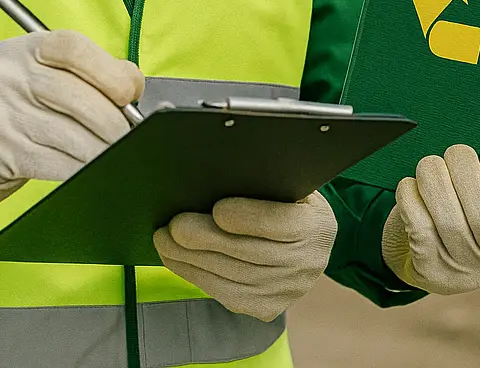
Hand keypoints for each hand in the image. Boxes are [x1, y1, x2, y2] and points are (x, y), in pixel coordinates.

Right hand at [0, 30, 143, 215]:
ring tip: (115, 154)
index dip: (109, 70)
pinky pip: (56, 163)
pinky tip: (92, 170)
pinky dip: (81, 169)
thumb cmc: (16, 108)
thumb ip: (84, 73)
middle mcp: (7, 75)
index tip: (129, 93)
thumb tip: (134, 87)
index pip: (73, 47)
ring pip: (72, 135)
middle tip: (128, 135)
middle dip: (114, 122)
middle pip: (78, 97)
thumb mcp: (39, 76)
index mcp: (23, 48)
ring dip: (102, 150)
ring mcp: (0, 113)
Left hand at [152, 191, 337, 321]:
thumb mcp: (290, 183)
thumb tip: (219, 172)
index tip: (216, 209)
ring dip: (191, 261)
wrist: (312, 243)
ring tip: (164, 242)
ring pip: (232, 278)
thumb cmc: (289, 200)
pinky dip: (197, 276)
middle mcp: (307, 263)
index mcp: (316, 224)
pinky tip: (177, 260)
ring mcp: (287, 290)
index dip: (247, 218)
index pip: (281, 223)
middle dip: (205, 240)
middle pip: (248, 253)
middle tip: (173, 226)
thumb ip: (264, 180)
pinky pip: (226, 295)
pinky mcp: (267, 308)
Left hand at [381, 145, 479, 295]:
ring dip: (434, 179)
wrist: (432, 256)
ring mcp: (464, 272)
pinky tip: (412, 186)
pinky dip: (411, 197)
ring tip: (431, 165)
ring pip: (448, 219)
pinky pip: (418, 227)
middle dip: (464, 170)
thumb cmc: (469, 210)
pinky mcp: (429, 270)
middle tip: (455, 153)